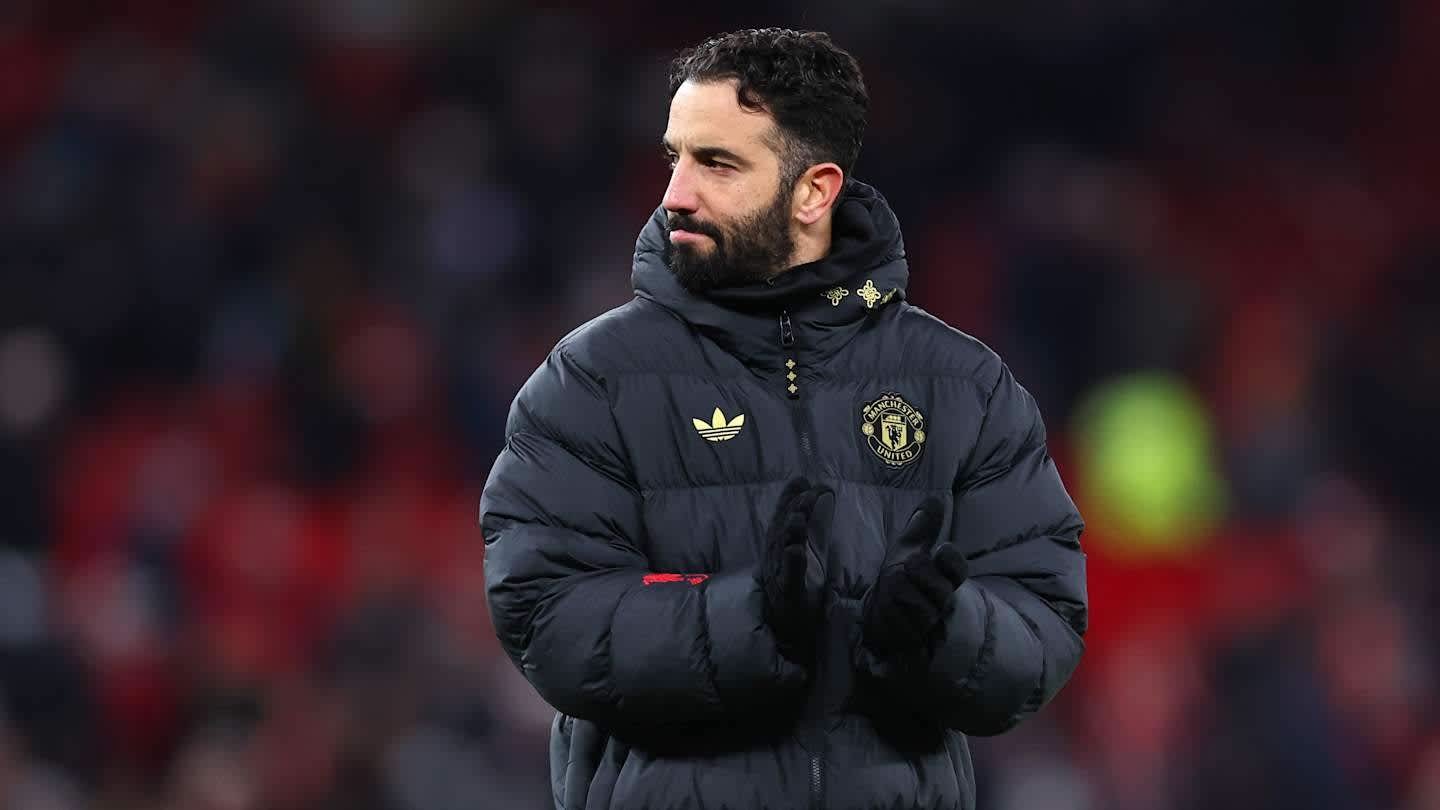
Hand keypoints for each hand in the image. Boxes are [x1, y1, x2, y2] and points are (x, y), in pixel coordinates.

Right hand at [758, 478, 833, 662]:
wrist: (793, 632)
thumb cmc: (802, 588)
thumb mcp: (812, 549)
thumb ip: (817, 522)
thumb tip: (823, 490)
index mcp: (781, 548)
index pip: (783, 518)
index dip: (789, 499)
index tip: (800, 480)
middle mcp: (776, 560)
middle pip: (782, 530)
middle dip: (792, 510)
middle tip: (806, 493)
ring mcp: (781, 578)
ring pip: (782, 552)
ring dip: (790, 533)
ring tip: (799, 518)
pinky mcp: (790, 597)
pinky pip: (790, 580)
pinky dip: (792, 564)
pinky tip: (797, 551)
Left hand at [860, 498, 967, 661]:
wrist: (881, 609)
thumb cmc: (900, 573)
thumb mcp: (908, 546)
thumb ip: (922, 525)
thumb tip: (935, 498)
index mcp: (945, 575)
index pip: (958, 568)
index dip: (952, 559)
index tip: (941, 549)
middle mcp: (943, 599)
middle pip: (938, 587)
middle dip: (915, 574)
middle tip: (904, 568)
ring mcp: (931, 622)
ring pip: (919, 608)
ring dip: (898, 595)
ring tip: (892, 592)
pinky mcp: (916, 639)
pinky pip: (904, 626)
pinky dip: (890, 615)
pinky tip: (888, 610)